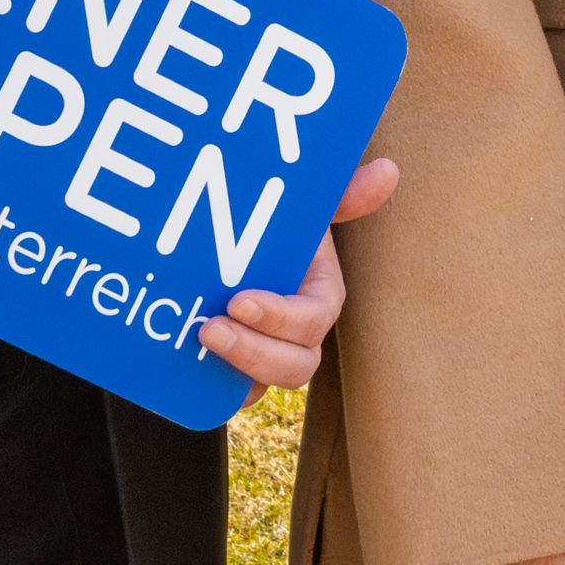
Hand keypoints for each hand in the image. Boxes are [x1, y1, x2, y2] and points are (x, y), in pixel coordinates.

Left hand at [199, 155, 398, 389]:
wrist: (204, 251)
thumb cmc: (264, 231)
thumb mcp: (297, 210)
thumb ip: (340, 196)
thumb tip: (389, 170)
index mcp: (316, 296)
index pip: (314, 319)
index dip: (282, 319)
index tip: (239, 301)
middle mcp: (293, 334)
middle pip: (294, 366)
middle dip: (255, 353)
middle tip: (209, 329)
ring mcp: (260, 358)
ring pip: (259, 386)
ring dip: (233, 372)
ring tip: (195, 341)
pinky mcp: (226, 377)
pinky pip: (221, 395)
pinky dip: (203, 385)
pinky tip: (175, 365)